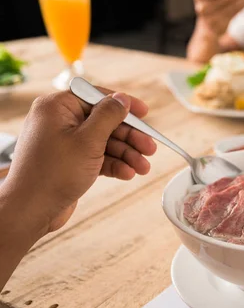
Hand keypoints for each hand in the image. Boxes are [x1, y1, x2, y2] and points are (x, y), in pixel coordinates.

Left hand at [4, 90, 155, 234]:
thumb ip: (108, 116)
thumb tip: (122, 99)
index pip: (97, 97)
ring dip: (126, 154)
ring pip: (105, 142)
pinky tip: (127, 174)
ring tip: (143, 167)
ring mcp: (65, 142)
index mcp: (57, 108)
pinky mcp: (71, 161)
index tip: (144, 113)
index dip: (123, 105)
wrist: (31, 210)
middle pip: (105, 122)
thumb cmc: (51, 174)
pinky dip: (114, 165)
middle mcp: (60, 122)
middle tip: (150, 148)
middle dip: (130, 137)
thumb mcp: (88, 141)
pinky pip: (98, 157)